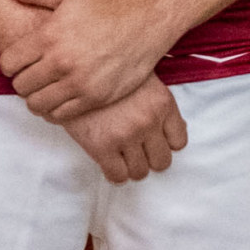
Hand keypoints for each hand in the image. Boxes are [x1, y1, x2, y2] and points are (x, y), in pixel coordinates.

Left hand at [0, 0, 176, 122]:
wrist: (145, 24)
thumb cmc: (106, 8)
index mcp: (49, 36)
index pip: (8, 63)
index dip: (10, 64)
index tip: (20, 62)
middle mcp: (61, 62)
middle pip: (20, 86)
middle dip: (22, 81)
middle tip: (33, 76)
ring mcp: (78, 83)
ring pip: (37, 104)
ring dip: (36, 98)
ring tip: (45, 89)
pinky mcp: (94, 98)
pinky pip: (60, 115)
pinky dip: (54, 110)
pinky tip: (59, 99)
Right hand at [59, 75, 189, 185]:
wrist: (70, 72)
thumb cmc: (106, 75)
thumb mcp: (141, 80)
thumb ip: (158, 105)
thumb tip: (172, 131)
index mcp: (162, 103)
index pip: (179, 141)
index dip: (164, 143)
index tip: (152, 141)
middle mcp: (148, 120)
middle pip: (162, 161)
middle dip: (148, 158)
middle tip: (135, 151)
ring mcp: (126, 135)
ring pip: (140, 172)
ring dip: (131, 167)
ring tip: (120, 156)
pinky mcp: (101, 145)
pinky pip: (117, 176)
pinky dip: (115, 174)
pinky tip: (108, 162)